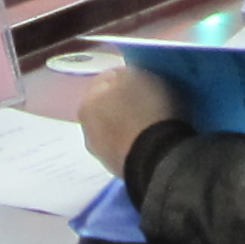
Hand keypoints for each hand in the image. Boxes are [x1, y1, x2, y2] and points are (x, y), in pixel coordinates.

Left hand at [76, 60, 181, 174]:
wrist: (157, 158)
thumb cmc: (147, 110)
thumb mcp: (138, 76)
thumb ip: (124, 74)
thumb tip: (120, 79)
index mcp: (87, 103)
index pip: (105, 80)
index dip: (125, 76)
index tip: (143, 79)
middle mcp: (87, 128)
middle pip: (106, 106)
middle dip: (121, 102)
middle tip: (146, 100)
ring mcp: (100, 152)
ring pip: (114, 128)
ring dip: (126, 124)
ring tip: (150, 123)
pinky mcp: (116, 169)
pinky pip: (125, 146)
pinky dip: (133, 141)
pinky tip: (149, 140)